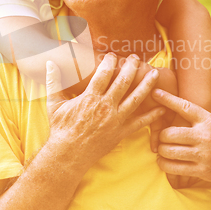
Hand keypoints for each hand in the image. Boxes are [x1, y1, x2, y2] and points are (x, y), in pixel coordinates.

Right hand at [46, 53, 165, 173]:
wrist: (68, 154)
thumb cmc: (60, 129)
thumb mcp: (54, 104)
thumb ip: (53, 82)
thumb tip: (49, 63)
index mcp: (90, 97)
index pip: (104, 73)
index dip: (110, 62)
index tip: (113, 55)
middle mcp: (105, 106)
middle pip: (123, 82)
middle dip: (131, 68)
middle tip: (136, 58)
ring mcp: (115, 120)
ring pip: (135, 99)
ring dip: (146, 85)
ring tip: (154, 74)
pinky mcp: (121, 132)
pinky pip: (140, 123)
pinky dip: (152, 116)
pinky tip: (161, 108)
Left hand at [152, 89, 210, 187]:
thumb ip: (202, 110)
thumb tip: (183, 98)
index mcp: (208, 121)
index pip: (184, 107)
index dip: (168, 100)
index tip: (155, 93)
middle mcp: (205, 137)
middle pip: (171, 134)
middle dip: (161, 135)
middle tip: (162, 136)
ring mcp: (203, 155)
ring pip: (170, 151)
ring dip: (161, 150)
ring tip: (161, 149)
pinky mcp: (202, 171)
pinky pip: (175, 168)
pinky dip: (164, 164)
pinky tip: (163, 161)